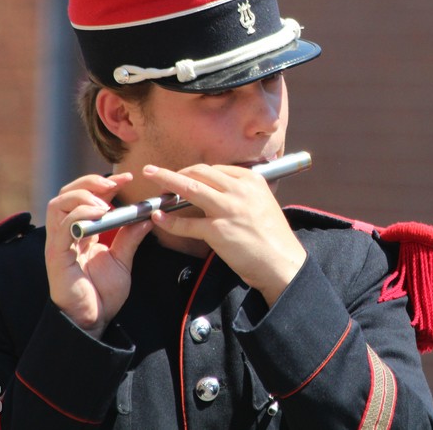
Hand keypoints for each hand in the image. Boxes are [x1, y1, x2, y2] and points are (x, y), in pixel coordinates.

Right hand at [44, 173, 152, 337]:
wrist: (93, 321)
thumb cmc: (103, 293)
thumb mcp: (123, 259)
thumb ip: (131, 236)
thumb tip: (147, 215)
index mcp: (81, 232)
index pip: (84, 196)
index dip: (103, 183)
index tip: (128, 177)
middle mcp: (66, 233)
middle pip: (67, 193)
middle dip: (90, 182)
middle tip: (115, 184)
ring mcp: (58, 243)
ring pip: (58, 204)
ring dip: (83, 196)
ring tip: (105, 203)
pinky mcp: (56, 255)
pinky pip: (62, 227)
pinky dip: (80, 215)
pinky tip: (99, 214)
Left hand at [143, 163, 306, 305]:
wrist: (282, 263)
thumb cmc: (273, 238)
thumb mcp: (264, 203)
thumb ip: (244, 194)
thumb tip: (221, 191)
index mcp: (252, 180)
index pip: (216, 169)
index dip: (195, 172)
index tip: (184, 176)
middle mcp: (239, 190)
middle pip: (200, 172)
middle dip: (176, 171)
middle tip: (158, 174)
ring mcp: (228, 209)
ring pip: (189, 188)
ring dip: (166, 180)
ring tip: (150, 175)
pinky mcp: (218, 230)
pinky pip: (186, 223)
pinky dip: (169, 221)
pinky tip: (158, 217)